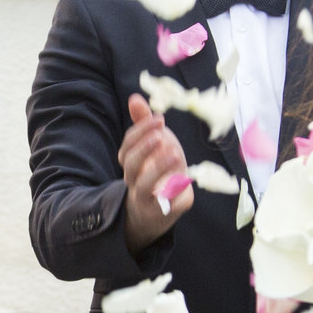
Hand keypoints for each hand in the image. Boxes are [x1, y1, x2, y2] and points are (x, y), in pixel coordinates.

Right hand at [117, 95, 193, 249]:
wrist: (153, 215)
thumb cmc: (156, 173)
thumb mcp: (154, 147)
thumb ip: (144, 124)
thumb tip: (135, 97)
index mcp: (131, 163)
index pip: (128, 145)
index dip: (140, 132)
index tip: (158, 119)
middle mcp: (133, 181)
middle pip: (129, 164)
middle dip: (144, 148)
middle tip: (160, 134)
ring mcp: (146, 198)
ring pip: (142, 185)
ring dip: (157, 168)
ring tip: (174, 153)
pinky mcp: (163, 212)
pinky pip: (166, 204)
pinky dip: (174, 192)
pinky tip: (184, 180)